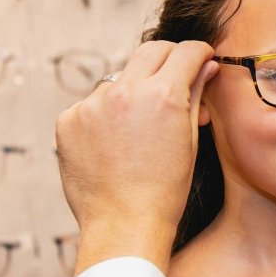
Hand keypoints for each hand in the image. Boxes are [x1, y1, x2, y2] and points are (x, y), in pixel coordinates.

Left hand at [55, 40, 218, 275]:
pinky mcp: (69, 120)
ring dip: (135, 89)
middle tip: (178, 76)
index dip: (199, 52)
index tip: (202, 59)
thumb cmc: (165, 190)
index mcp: (163, 95)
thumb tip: (206, 66)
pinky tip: (115, 142)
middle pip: (151, 50)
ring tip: (142, 124)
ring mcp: (92, 104)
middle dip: (169, 58)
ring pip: (121, 78)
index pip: (185, 51)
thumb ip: (195, 94)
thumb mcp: (189, 139)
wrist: (125, 225)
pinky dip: (107, 113)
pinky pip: (93, 103)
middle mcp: (125, 91)